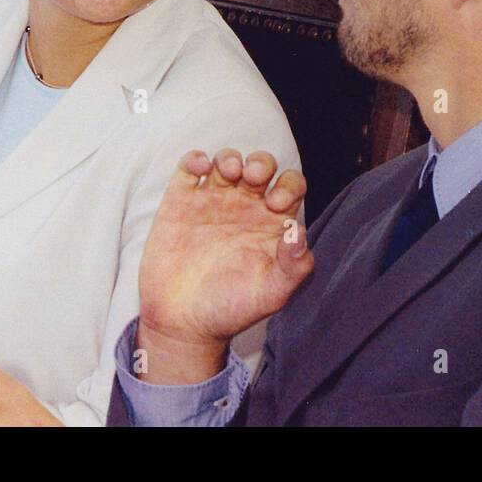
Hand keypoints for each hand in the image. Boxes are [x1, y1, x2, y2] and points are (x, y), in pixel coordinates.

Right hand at [135, 149, 312, 383]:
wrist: (182, 323)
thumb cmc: (230, 310)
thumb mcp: (270, 294)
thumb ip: (293, 267)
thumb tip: (301, 233)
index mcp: (270, 224)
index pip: (290, 188)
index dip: (288, 186)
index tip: (276, 203)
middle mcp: (244, 208)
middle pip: (260, 167)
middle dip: (260, 164)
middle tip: (253, 178)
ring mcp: (212, 202)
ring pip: (227, 161)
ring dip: (230, 158)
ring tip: (228, 173)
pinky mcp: (181, 203)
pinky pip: (189, 169)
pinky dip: (195, 160)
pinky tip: (201, 168)